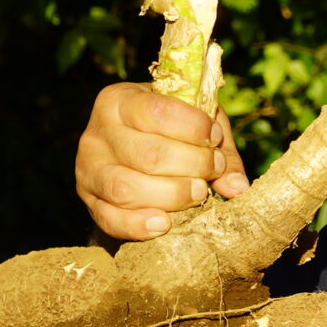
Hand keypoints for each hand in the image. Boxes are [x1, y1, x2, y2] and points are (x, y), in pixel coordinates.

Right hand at [74, 83, 248, 241]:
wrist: (131, 155)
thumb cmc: (169, 132)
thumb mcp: (194, 127)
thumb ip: (220, 150)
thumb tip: (237, 187)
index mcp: (119, 101)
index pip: (158, 112)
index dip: (194, 128)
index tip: (214, 138)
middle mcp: (97, 133)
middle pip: (148, 155)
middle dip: (192, 165)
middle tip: (212, 169)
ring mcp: (88, 169)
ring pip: (127, 188)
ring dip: (172, 195)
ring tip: (198, 193)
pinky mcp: (90, 201)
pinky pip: (110, 219)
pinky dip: (139, 226)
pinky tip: (166, 224)